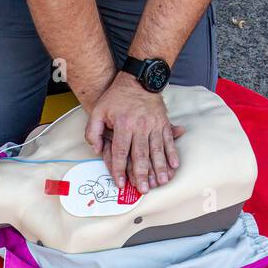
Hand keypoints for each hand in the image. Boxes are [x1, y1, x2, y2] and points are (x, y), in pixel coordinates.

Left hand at [84, 73, 184, 193]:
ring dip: (159, 168)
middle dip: (142, 174)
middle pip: (140, 155)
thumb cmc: (116, 97)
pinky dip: (172, 154)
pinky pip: (168, 141)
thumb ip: (93, 131)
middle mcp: (140, 126)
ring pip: (157, 150)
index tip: (121, 184)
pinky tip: (174, 166)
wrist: (138, 78)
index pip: (120, 152)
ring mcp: (154, 124)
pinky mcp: (163, 122)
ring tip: (160, 183)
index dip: (120, 170)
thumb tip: (97, 150)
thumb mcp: (98, 110)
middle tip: (144, 190)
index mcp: (123, 124)